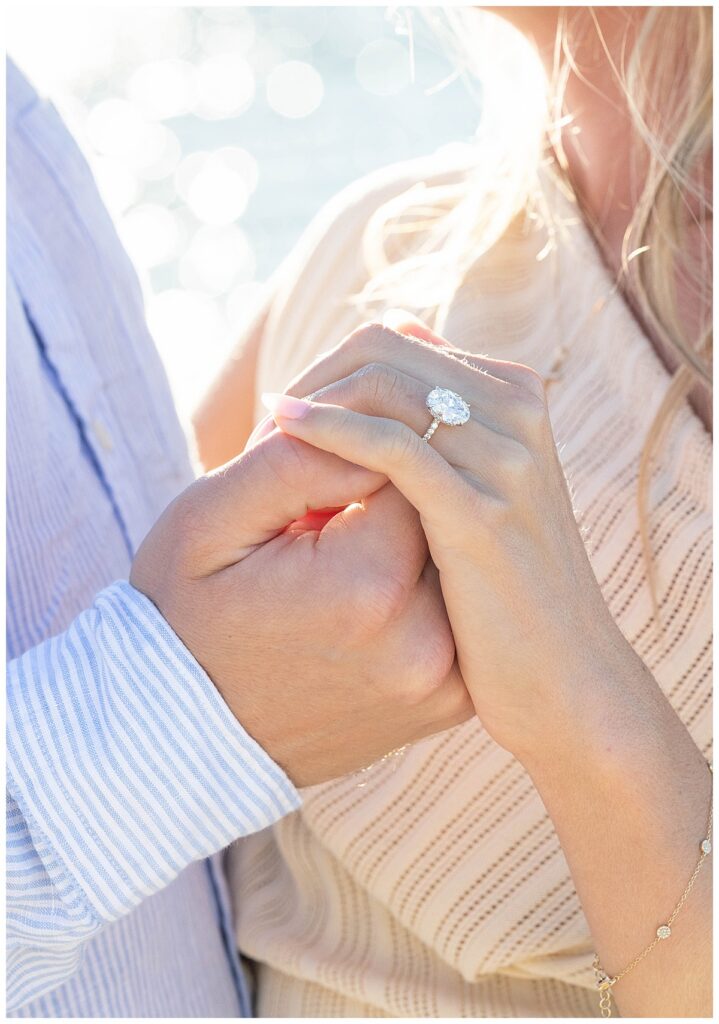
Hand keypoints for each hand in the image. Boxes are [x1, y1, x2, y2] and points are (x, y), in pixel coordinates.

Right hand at [130, 426, 471, 786]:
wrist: (186, 734)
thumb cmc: (186, 616)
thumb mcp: (211, 519)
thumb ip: (298, 460)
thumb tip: (378, 426)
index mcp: (369, 584)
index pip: (411, 464)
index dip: (361, 455)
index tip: (315, 487)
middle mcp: (425, 640)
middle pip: (444, 511)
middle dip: (393, 498)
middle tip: (328, 525)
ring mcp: (445, 680)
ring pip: (457, 559)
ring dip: (413, 541)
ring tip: (343, 565)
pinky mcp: (450, 701)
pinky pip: (457, 612)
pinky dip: (423, 589)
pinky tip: (366, 601)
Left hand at [260, 319, 644, 763]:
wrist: (569, 680)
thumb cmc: (508, 592)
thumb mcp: (488, 494)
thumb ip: (447, 434)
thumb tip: (390, 374)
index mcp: (513, 394)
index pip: (394, 342)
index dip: (328, 372)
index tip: (283, 420)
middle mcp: (515, 409)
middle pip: (383, 350)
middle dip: (313, 381)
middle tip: (263, 431)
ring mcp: (505, 458)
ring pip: (382, 386)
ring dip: (311, 407)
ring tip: (261, 451)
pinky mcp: (481, 512)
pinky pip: (391, 448)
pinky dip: (328, 432)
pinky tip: (282, 441)